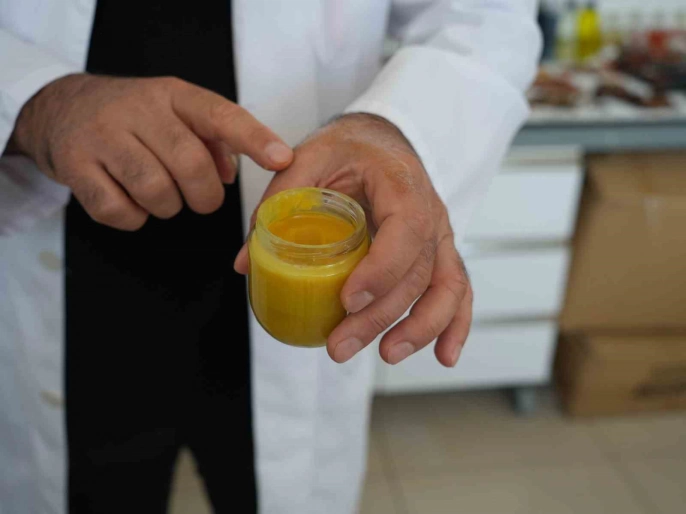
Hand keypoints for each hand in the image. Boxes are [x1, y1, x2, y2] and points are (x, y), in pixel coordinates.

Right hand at [9, 74, 293, 229]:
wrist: (61, 108)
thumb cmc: (133, 118)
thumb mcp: (174, 113)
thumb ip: (212, 140)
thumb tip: (231, 173)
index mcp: (173, 95)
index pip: (220, 115)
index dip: (253, 140)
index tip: (281, 160)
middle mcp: (138, 110)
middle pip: (190, 164)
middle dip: (205, 196)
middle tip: (202, 200)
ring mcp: (102, 136)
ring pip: (155, 190)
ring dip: (168, 207)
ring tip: (163, 197)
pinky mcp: (74, 165)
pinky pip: (118, 210)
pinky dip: (134, 218)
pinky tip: (133, 203)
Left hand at [235, 114, 471, 366]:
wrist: (382, 141)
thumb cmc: (350, 148)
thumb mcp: (312, 156)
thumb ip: (281, 200)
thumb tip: (245, 261)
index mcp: (402, 185)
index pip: (406, 230)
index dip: (381, 270)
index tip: (347, 299)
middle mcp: (430, 212)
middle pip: (418, 272)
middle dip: (381, 315)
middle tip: (341, 344)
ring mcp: (439, 236)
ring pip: (446, 287)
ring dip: (421, 328)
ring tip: (386, 355)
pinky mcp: (439, 254)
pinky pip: (458, 292)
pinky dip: (454, 326)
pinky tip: (443, 356)